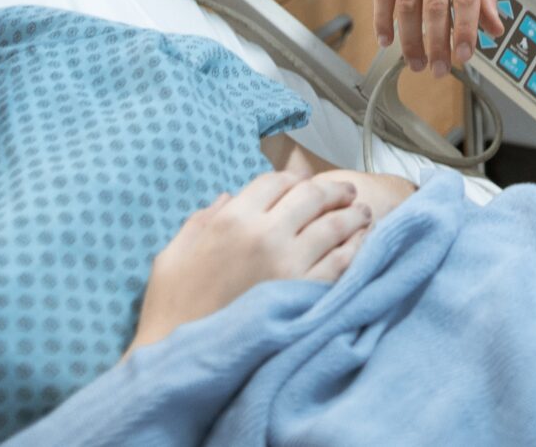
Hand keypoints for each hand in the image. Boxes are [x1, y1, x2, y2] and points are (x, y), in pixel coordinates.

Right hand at [128, 172, 374, 355]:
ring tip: (364, 212)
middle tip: (348, 191)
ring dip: (353, 214)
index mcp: (231, 219)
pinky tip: (363, 243)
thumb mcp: (174, 253)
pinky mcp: (304, 294)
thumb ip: (201, 220)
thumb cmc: (171, 307)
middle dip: (333, 190)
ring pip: (333, 225)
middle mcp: (265, 234)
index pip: (274, 182)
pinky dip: (356, 248)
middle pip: (311, 197)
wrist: (182, 358)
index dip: (292, 178)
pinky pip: (340, 262)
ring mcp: (288, 264)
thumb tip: (227, 198)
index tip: (304, 182)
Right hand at [374, 0, 502, 76]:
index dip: (464, 30)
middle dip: (436, 42)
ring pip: (406, 3)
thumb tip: (494, 30)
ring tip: (416, 62)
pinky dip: (382, 19)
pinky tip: (386, 40)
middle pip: (433, 5)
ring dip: (409, 39)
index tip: (464, 56)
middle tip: (439, 69)